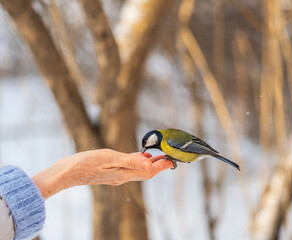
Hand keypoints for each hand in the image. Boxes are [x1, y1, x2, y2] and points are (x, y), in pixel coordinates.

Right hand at [32, 149, 172, 198]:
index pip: (148, 171)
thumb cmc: (86, 163)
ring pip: (138, 171)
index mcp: (124, 174)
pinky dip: (138, 163)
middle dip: (158, 166)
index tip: (172, 160)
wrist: (67, 173)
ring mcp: (116, 176)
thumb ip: (130, 161)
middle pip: (145, 173)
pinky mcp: (110, 173)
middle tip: (169, 158)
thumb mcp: (109, 158)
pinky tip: (138, 156)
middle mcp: (122, 177)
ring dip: (149, 164)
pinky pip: (129, 169)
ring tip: (159, 157)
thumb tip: (150, 163)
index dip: (161, 166)